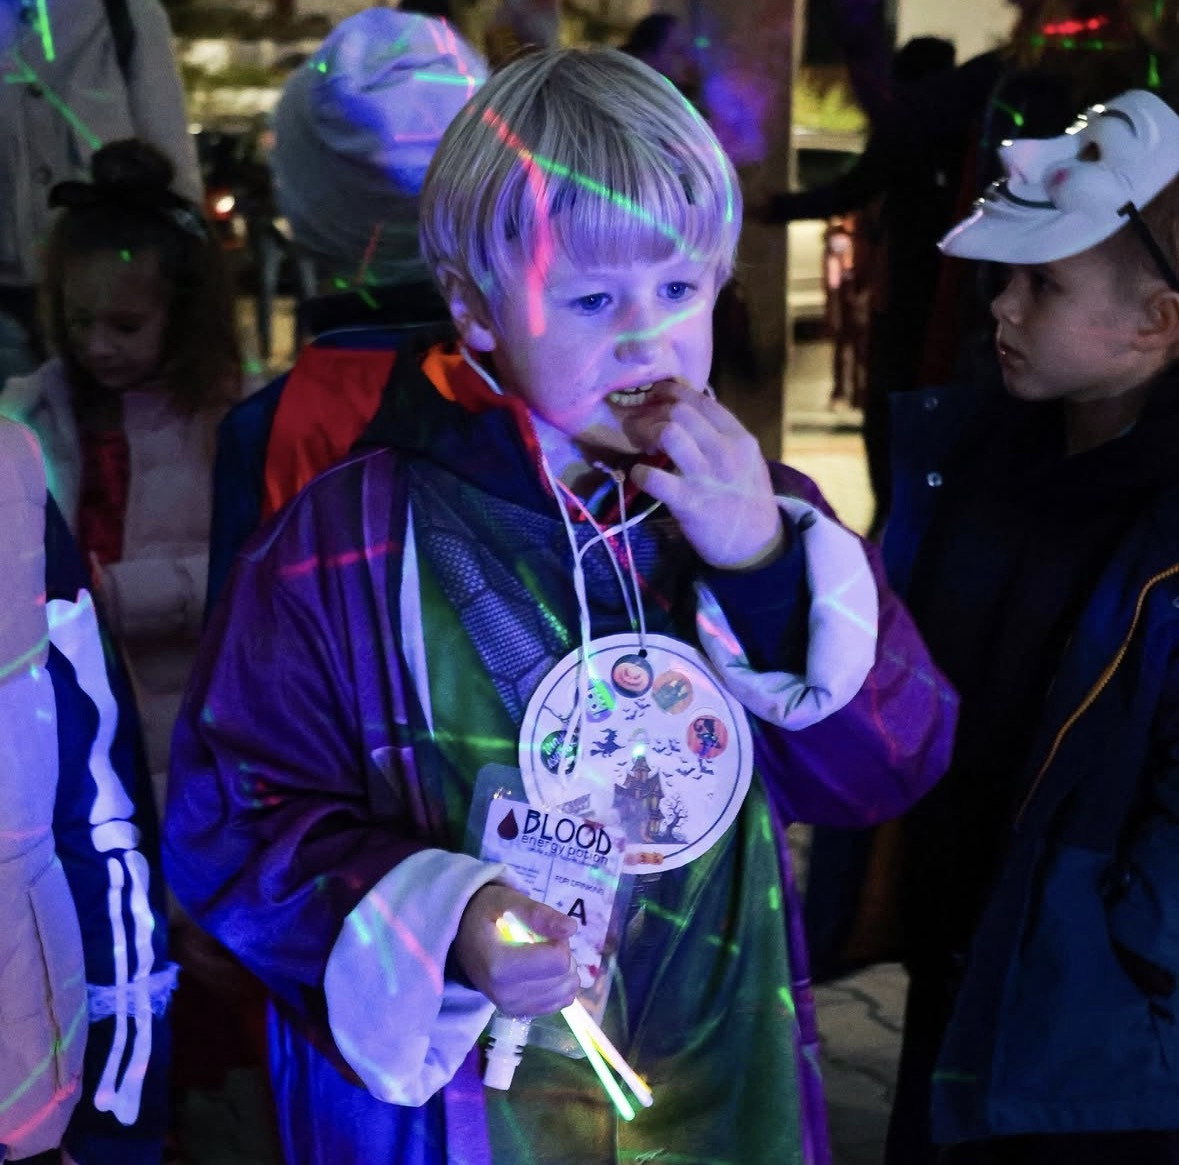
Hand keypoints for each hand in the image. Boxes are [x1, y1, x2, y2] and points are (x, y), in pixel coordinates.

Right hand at [453, 884, 579, 1016]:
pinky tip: (540, 969)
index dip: (559, 939)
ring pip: (566, 992)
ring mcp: (513, 1008)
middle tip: (538, 939)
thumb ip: (538, 914)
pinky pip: (559, 1002)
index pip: (558, 961)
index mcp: (500, 967)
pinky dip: (557, 983)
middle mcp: (506, 995)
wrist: (460, 939)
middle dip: (561, 953)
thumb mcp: (507, 901)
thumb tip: (571, 928)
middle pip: (564, 977)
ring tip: (537, 953)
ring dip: (561, 969)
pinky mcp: (520, 1014)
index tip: (541, 929)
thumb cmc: (483, 915)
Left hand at [626, 381, 784, 569]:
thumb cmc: (748, 501)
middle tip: (639, 424)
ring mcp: (707, 476)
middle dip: (652, 413)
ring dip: (645, 434)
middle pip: (679, 411)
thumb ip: (723, 436)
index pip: (700, 400)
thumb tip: (690, 410)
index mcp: (740, 438)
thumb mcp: (747, 461)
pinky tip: (638, 475)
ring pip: (668, 433)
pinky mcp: (689, 502)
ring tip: (639, 445)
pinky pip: (654, 478)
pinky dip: (639, 473)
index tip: (654, 395)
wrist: (758, 546)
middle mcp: (725, 451)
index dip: (671, 392)